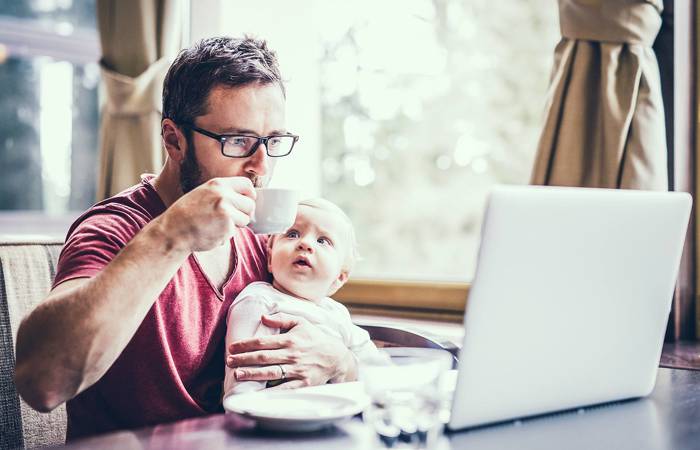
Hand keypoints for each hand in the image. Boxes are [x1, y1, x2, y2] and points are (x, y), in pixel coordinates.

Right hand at [159, 177, 255, 251]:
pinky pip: (235, 232)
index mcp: (218, 184)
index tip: (245, 202)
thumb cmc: (187, 214)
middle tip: (229, 218)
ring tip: (217, 225)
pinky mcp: (227, 227)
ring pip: (246, 219)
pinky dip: (226, 235)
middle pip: (250, 204)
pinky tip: (212, 232)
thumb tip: (247, 199)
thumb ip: (223, 193)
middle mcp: (223, 195)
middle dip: (244, 213)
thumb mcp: (204, 193)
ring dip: (236, 225)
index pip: (247, 184)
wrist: (172, 231)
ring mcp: (226, 211)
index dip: (250, 195)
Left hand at [227, 313, 357, 389]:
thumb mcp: (301, 322)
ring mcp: (297, 370)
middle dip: (243, 359)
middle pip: (263, 357)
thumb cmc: (316, 338)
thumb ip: (282, 318)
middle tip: (229, 361)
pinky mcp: (303, 384)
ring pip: (270, 372)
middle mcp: (292, 354)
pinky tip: (257, 392)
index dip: (245, 344)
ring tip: (238, 373)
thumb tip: (263, 316)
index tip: (232, 347)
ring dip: (252, 374)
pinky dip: (270, 391)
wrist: (336, 357)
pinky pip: (284, 389)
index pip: (263, 342)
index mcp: (290, 339)